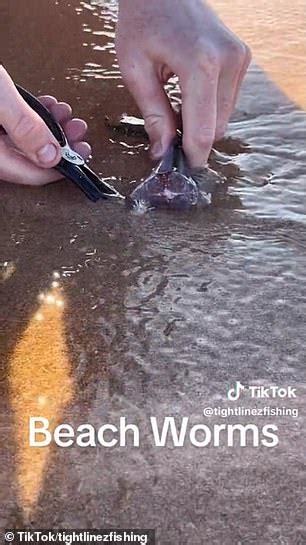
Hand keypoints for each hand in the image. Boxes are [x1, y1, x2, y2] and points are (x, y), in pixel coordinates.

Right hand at [0, 65, 90, 184]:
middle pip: (30, 159)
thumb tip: (51, 155)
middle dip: (59, 144)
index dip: (62, 167)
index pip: (32, 175)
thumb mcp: (1, 98)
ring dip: (49, 128)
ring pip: (24, 142)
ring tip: (66, 115)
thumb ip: (26, 127)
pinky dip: (33, 118)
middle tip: (78, 132)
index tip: (81, 155)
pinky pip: (15, 128)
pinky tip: (46, 106)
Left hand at [116, 0, 250, 166]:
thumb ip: (153, 114)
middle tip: (167, 138)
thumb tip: (163, 151)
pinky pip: (227, 100)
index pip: (203, 130)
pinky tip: (187, 96)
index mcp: (201, 63)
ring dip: (201, 123)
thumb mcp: (135, 68)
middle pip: (217, 128)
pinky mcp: (241, 57)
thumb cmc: (142, 18)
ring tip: (174, 109)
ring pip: (224, 117)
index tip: (181, 173)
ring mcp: (240, 57)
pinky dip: (208, 108)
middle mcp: (229, 60)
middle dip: (193, 139)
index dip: (192, 157)